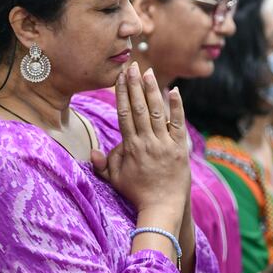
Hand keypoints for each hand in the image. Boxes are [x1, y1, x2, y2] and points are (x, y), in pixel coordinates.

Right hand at [91, 62, 190, 212]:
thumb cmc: (137, 193)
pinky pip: (178, 124)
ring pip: (157, 112)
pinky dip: (177, 107)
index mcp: (131, 147)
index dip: (121, 94)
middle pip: (140, 108)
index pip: (124, 114)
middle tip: (131, 66)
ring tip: (148, 72)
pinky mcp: (179, 148)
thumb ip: (104, 163)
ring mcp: (164, 144)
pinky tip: (175, 91)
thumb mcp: (115, 179)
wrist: (162, 207)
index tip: (119, 78)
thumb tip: (93, 150)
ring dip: (152, 91)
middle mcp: (147, 142)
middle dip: (135, 85)